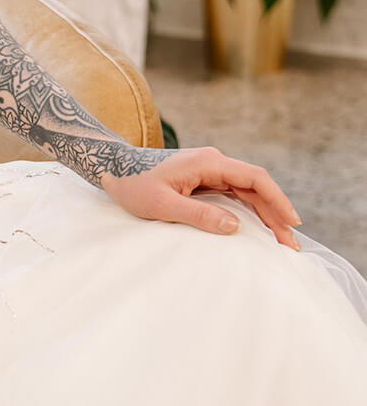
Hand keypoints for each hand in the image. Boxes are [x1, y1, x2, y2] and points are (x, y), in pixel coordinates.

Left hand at [100, 146, 301, 249]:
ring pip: (246, 191)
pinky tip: (258, 227)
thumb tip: (235, 227)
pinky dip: (248, 211)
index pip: (255, 179)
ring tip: (281, 239)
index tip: (292, 222)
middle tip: (291, 243)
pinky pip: (233, 194)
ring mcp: (209, 169)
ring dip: (265, 213)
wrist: (112, 168)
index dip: (277, 200)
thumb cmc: (133, 184)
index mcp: (208, 162)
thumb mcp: (162, 205)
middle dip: (276, 213)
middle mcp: (213, 162)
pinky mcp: (202, 179)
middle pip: (255, 187)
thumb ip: (198, 215)